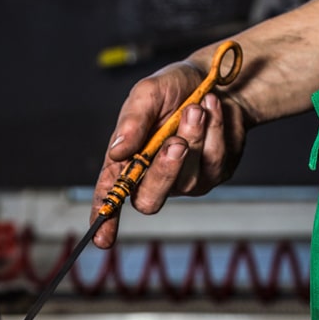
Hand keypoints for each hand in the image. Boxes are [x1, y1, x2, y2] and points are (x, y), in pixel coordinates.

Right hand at [92, 60, 249, 248]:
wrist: (217, 80)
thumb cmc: (174, 89)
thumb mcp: (148, 92)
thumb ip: (132, 121)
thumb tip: (118, 151)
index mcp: (126, 162)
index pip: (110, 196)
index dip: (105, 218)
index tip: (102, 238)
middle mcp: (153, 177)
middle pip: (150, 200)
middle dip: (164, 171)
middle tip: (176, 142)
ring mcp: (185, 181)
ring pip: (188, 178)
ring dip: (195, 137)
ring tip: (197, 107)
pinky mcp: (213, 174)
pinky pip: (215, 161)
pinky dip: (215, 130)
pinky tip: (213, 109)